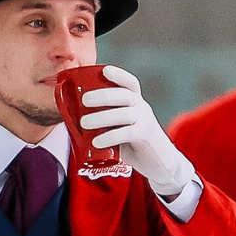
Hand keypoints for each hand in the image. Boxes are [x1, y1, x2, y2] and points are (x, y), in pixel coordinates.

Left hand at [76, 65, 195, 197]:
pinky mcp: (146, 137)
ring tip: (84, 123)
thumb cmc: (134, 145)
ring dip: (102, 117)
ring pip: (124, 114)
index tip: (104, 70)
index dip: (118, 75)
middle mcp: (142, 108)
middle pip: (124, 95)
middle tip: (84, 100)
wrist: (160, 164)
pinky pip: (128, 133)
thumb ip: (106, 122)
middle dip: (103, 95)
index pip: (130, 83)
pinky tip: (97, 142)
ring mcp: (145, 121)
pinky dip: (110, 136)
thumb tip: (74, 120)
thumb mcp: (121, 128)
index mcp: (136, 102)